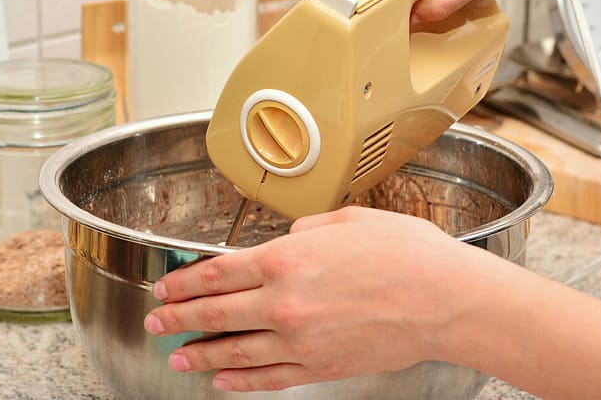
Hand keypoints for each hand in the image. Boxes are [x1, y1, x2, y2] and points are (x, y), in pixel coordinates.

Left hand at [143, 206, 486, 391]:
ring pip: (234, 351)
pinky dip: (240, 380)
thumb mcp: (348, 219)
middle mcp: (284, 304)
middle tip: (155, 320)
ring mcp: (300, 341)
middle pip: (215, 314)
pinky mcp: (320, 367)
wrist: (445, 299)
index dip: (183, 282)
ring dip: (199, 354)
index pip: (216, 274)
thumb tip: (287, 241)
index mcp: (286, 261)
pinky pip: (268, 378)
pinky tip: (223, 379)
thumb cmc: (406, 254)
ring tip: (177, 356)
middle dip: (177, 318)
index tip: (165, 287)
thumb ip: (306, 230)